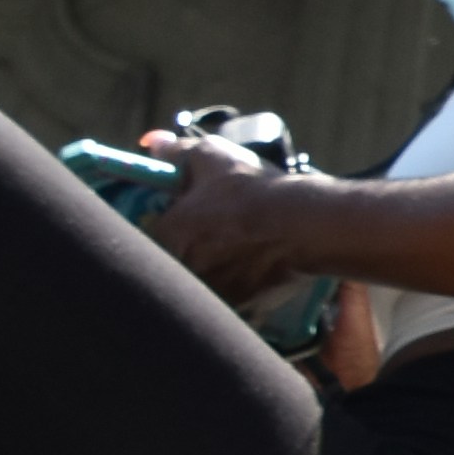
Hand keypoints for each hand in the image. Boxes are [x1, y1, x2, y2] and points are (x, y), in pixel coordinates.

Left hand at [141, 125, 314, 301]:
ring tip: (246, 248)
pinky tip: (261, 268)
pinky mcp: (241, 310)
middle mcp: (182, 271)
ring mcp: (212, 293)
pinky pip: (236, 299)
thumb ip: (176, 152)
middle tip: (223, 233)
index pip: (154, 236)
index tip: (194, 217)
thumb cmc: (250, 189)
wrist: (302, 225)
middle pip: (179, 262)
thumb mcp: (211, 156)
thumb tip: (152, 144)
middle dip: (196, 250)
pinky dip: (245, 288)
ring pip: (208, 282)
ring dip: (220, 270)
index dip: (175, 225)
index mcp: (166, 236)